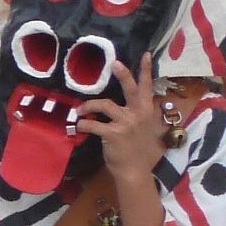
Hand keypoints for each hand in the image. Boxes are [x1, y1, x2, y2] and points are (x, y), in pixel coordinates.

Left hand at [75, 54, 168, 179]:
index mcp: (146, 111)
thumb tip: (129, 108)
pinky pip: (93, 124)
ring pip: (104, 104)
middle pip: (130, 89)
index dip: (146, 71)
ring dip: (88, 106)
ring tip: (79, 110)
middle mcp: (138, 113)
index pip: (147, 87)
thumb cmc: (139, 151)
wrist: (135, 170)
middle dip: (123, 74)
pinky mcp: (113, 133)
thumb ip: (139, 116)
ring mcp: (126, 123)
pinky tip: (78, 126)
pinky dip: (83, 124)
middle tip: (114, 63)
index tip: (144, 54)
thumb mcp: (145, 129)